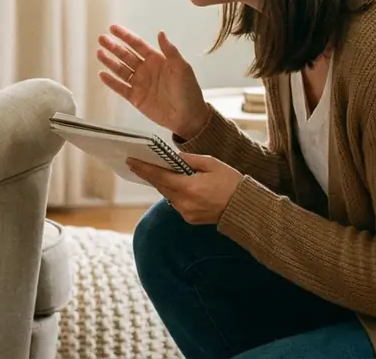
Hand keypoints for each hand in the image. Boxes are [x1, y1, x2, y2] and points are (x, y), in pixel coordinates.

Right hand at [97, 24, 210, 137]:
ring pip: (121, 70)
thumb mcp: (182, 67)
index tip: (113, 28)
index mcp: (157, 60)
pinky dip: (111, 82)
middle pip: (126, 55)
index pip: (138, 45)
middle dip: (113, 47)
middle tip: (102, 39)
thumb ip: (170, 51)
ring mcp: (140, 84)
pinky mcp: (136, 98)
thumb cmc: (188, 90)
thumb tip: (161, 33)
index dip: (125, 36)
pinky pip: (120, 88)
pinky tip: (102, 74)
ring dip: (110, 62)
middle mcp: (146, 70)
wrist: (188, 116)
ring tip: (99, 53)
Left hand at [127, 153, 242, 224]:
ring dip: (163, 184)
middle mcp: (184, 202)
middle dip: (150, 175)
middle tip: (138, 164)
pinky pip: (176, 203)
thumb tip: (174, 157)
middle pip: (160, 186)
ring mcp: (186, 213)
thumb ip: (190, 160)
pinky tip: (176, 185)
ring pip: (168, 195)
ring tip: (157, 172)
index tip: (130, 161)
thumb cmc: (231, 183)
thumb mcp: (212, 164)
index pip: (159, 176)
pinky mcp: (190, 219)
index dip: (143, 169)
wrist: (244, 208)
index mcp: (188, 187)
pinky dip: (174, 193)